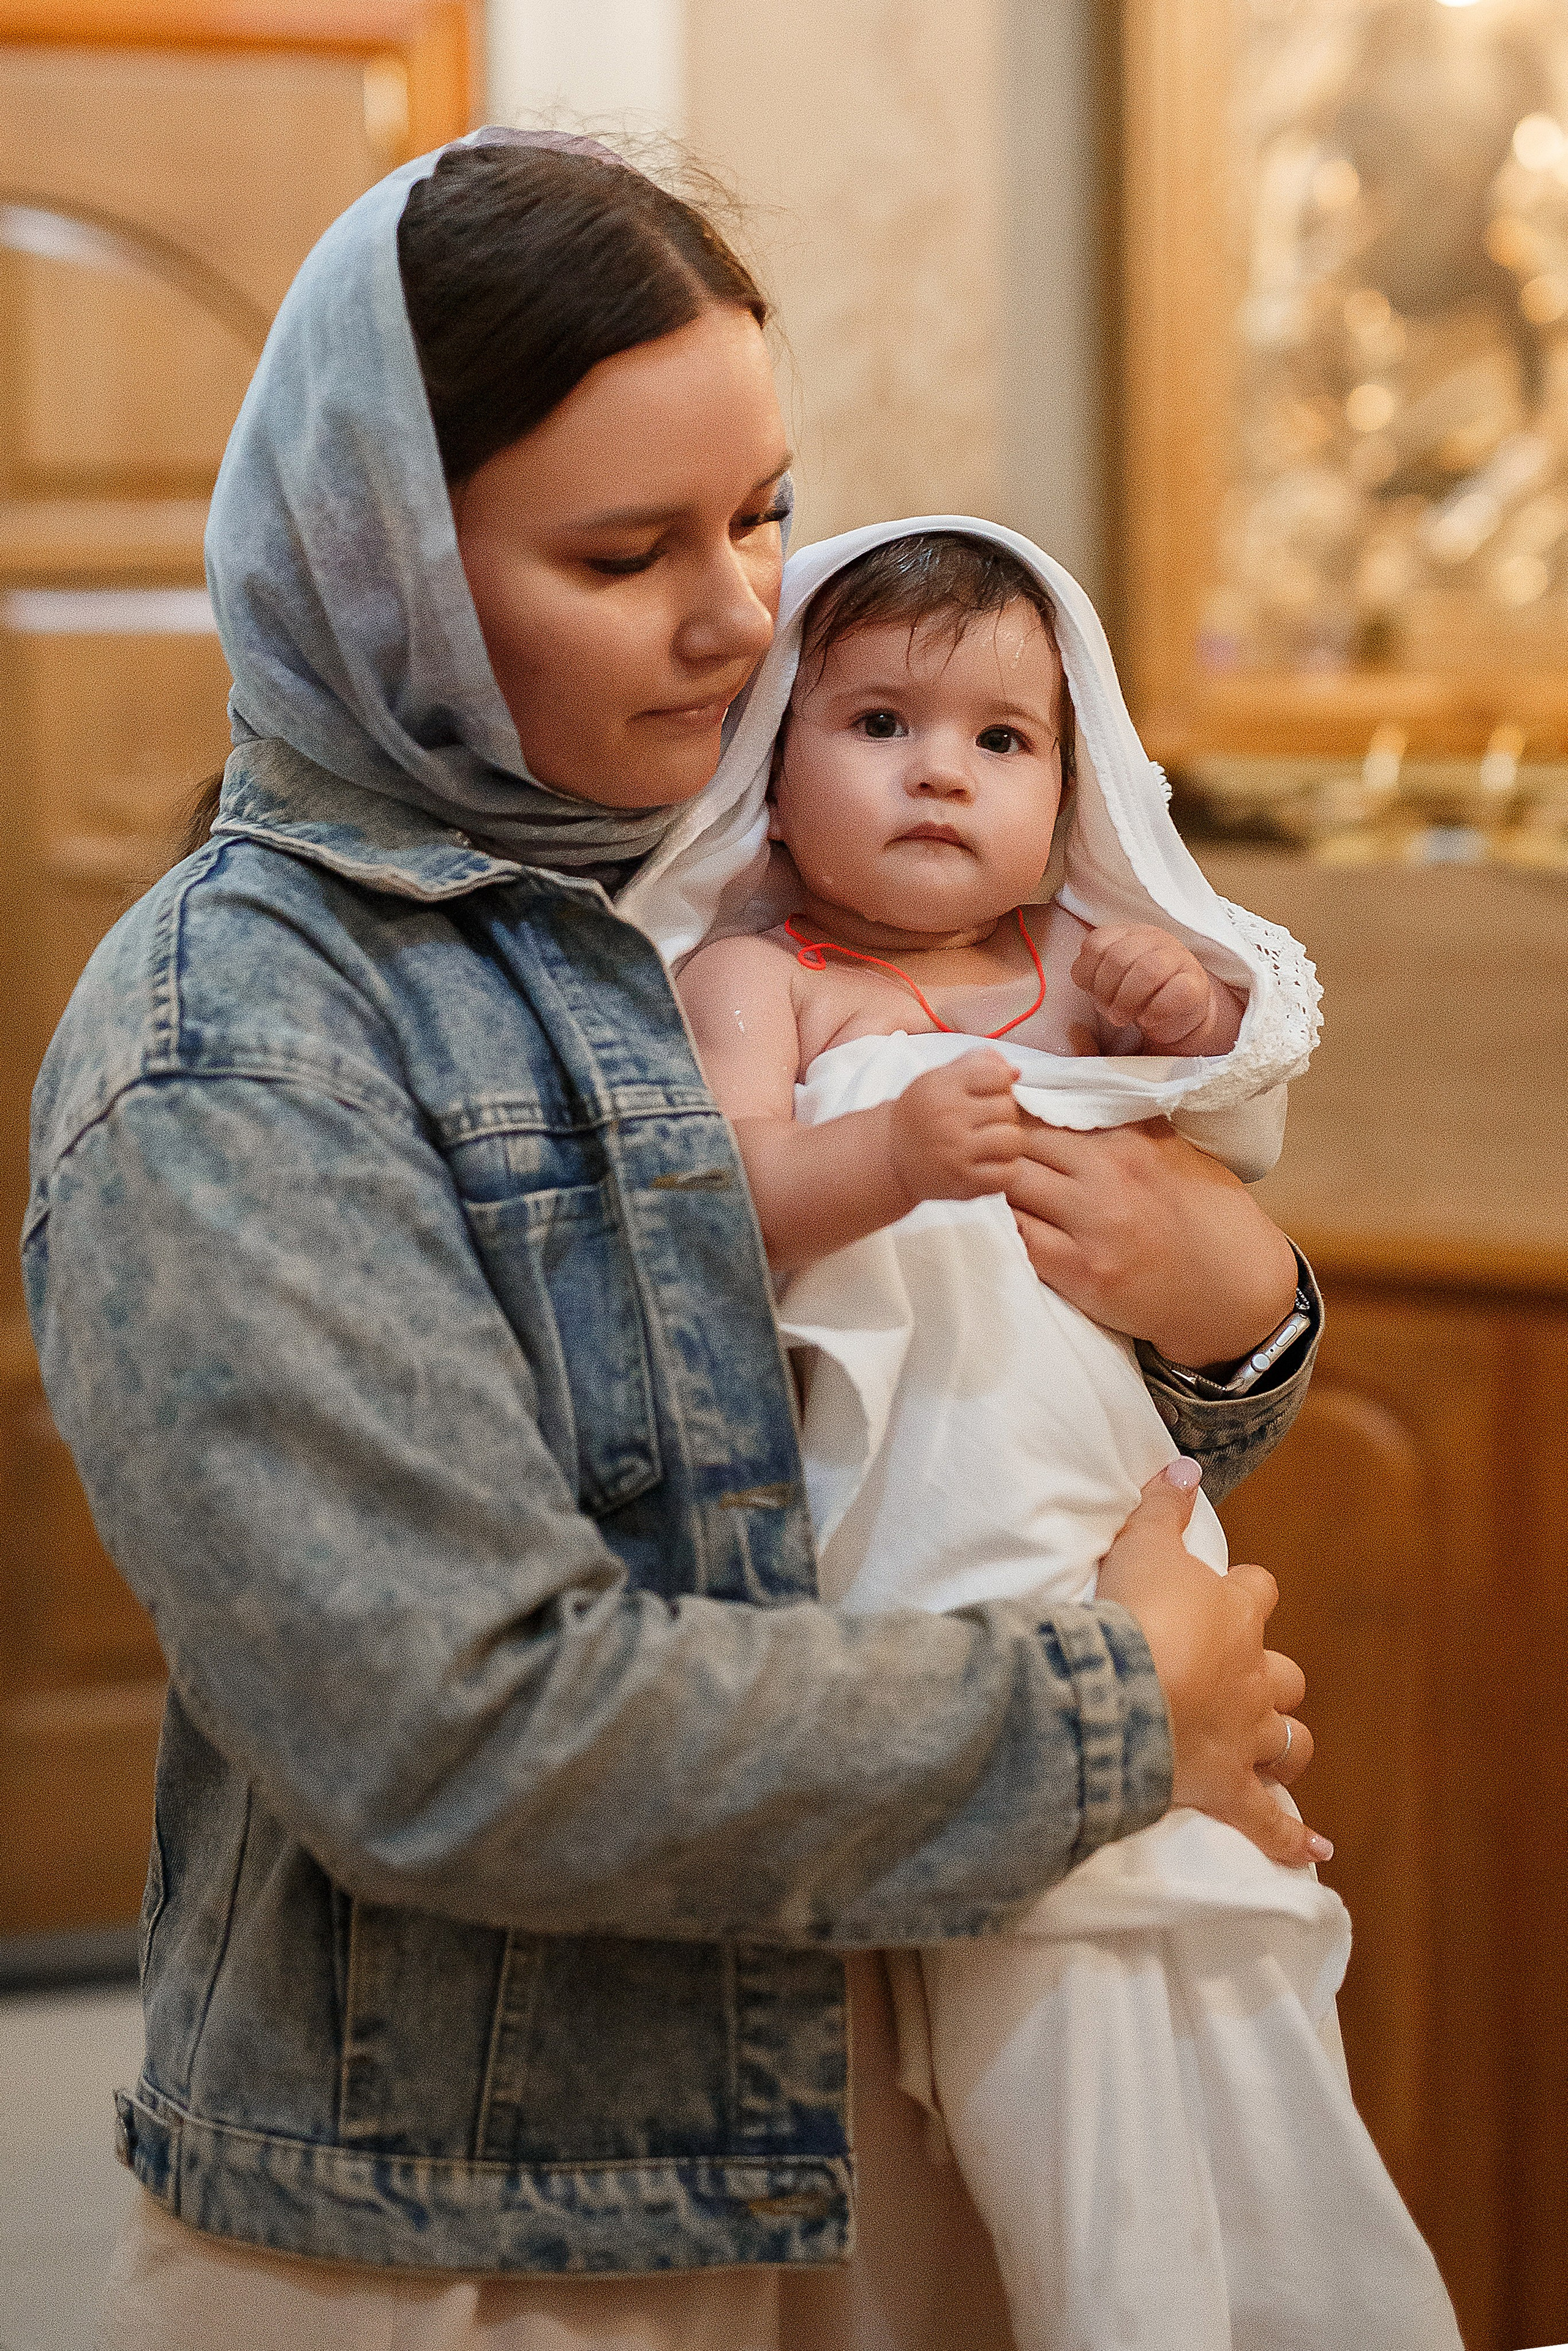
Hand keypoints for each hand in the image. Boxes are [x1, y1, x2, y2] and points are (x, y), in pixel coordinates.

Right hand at [887, 1048, 1025, 1209]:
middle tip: (987, 1121)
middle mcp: (948, 1117)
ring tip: (992, 1142)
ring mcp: (956, 1151)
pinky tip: (991, 1163)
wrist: (891, 1158)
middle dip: (1003, 1113)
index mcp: (941, 1086)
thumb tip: (1016, 1071)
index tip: (989, 1093)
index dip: (1001, 1083)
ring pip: (1013, 1139)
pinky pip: (1008, 1173)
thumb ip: (975, 1065)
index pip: (998, 1074)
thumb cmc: (921, 1116)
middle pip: (1007, 1107)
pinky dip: (1007, 1169)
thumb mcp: (937, 1080)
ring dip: (1009, 1141)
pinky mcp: (963, 1181)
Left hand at [1002, 1116, 1298, 1363]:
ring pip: (1010, 1190)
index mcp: (1126, 1142)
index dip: (1010, 1111)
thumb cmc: (1203, 1212)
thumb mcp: (1169, 1142)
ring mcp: (1092, 1228)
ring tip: (981, 1183)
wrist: (1234, 1287)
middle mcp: (1106, 1179)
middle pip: (1018, 1147)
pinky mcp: (1081, 1273)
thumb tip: (1075, 1035)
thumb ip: (1116, 1097)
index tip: (992, 1112)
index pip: (1044, 1112)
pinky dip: (1003, 1226)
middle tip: (974, 1148)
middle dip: (991, 1145)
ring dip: (990, 1184)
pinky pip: (1019, 1240)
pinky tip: (999, 1221)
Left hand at [1072, 924, 1240, 1054]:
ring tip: (1128, 1018)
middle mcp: (1153, 938)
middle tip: (1112, 1011)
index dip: (1088, 975)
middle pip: (1118, 958)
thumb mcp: (1108, 987)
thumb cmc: (1139, 1000)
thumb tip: (1074, 1029)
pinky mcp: (1196, 984)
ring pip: (1147, 970)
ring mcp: (1178, 958)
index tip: (1094, 993)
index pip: (1094, 944)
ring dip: (1129, 1001)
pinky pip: (1174, 993)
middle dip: (1107, 992)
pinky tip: (1149, 1020)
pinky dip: (1154, 1012)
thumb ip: (1090, 986)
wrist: (1181, 1015)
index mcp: (1126, 933)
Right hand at [1097, 1463, 1328, 1868]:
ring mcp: (1244, 1737)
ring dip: (1283, 1746)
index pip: (1258, 1592)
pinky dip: (1291, 1837)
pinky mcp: (1228, 1790)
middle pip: (1285, 1674)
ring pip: (1289, 1743)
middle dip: (1270, 1676)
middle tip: (1238, 1677)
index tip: (1227, 1591)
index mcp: (1235, 1617)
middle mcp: (1252, 1677)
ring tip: (1274, 1752)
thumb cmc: (1132, 1615)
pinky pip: (1268, 1821)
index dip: (1245, 1591)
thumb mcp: (1140, 1546)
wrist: (1124, 1694)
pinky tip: (1314, 1849)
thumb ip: (1162, 1505)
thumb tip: (1184, 1464)